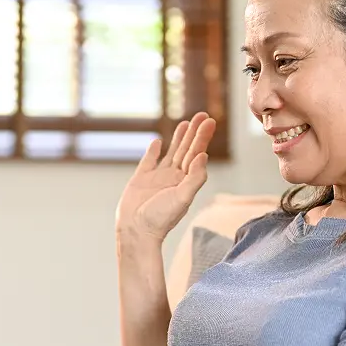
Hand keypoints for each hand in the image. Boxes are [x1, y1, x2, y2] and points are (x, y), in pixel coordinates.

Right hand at [115, 112, 214, 242]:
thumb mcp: (182, 198)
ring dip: (179, 138)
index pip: (197, 154)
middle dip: (195, 133)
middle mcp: (174, 178)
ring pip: (172, 153)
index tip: (209, 121)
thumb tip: (204, 155)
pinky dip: (154, 151)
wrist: (136, 230)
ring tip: (185, 123)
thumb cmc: (160, 218)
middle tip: (203, 115)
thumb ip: (194, 178)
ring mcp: (158, 178)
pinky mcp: (141, 179)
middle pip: (187, 150)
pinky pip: (149, 161)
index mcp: (186, 181)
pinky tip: (158, 142)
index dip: (203, 138)